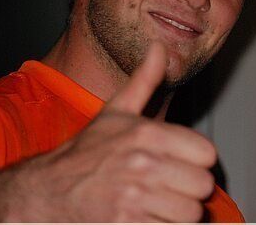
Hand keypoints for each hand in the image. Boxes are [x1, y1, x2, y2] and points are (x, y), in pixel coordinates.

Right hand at [5, 41, 216, 221]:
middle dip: (190, 188)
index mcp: (147, 134)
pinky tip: (150, 217)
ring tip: (161, 202)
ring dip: (179, 212)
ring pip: (190, 213)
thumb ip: (145, 80)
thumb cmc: (87, 152)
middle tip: (172, 185)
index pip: (207, 154)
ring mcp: (135, 198)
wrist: (48, 191)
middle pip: (202, 185)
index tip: (185, 162)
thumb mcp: (117, 111)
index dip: (198, 160)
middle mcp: (144, 165)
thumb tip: (160, 48)